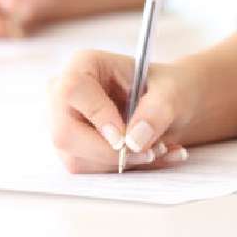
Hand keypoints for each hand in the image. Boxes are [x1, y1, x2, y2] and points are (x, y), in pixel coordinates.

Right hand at [48, 49, 197, 172]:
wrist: (169, 105)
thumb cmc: (167, 88)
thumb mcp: (173, 91)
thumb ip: (157, 110)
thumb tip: (134, 140)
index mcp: (84, 65)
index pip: (73, 90)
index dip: (96, 117)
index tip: (124, 138)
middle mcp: (64, 95)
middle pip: (65, 133)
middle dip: (109, 152)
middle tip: (149, 153)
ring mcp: (64, 125)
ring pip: (77, 159)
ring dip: (121, 163)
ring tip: (157, 150)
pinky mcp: (72, 150)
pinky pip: (89, 171)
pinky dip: (122, 169)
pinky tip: (147, 156)